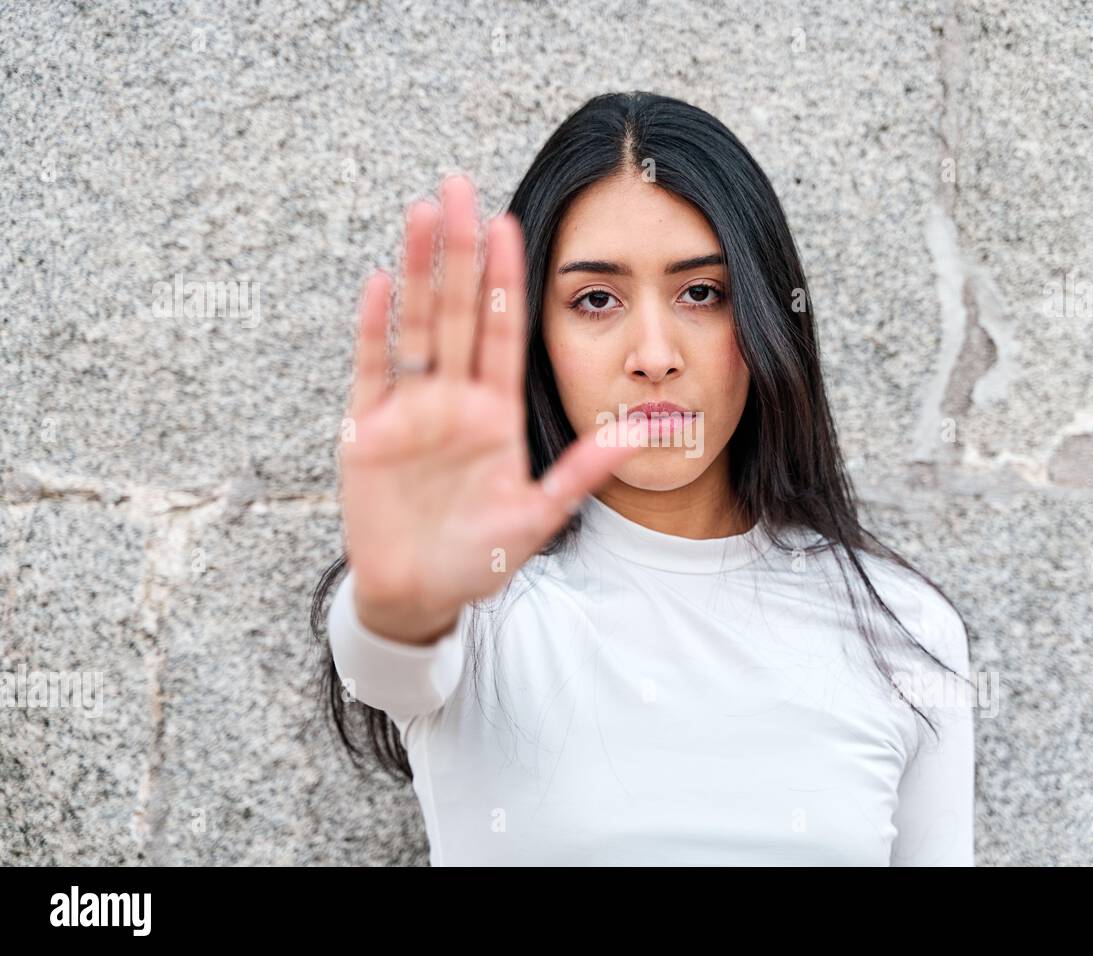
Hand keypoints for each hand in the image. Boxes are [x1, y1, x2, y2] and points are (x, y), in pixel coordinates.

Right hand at [338, 175, 646, 642]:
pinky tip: (379, 280)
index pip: (503, 331)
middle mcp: (454, 400)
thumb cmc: (477, 559)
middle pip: (457, 311)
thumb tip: (649, 429)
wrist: (418, 596)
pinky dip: (373, 327)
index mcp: (496, 414)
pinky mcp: (367, 431)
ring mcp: (410, 411)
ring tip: (423, 212)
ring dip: (418, 271)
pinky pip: (373, 369)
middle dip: (460, 250)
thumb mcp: (539, 514)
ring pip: (415, 326)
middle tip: (461, 187)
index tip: (513, 226)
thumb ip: (585, 470)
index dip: (506, 280)